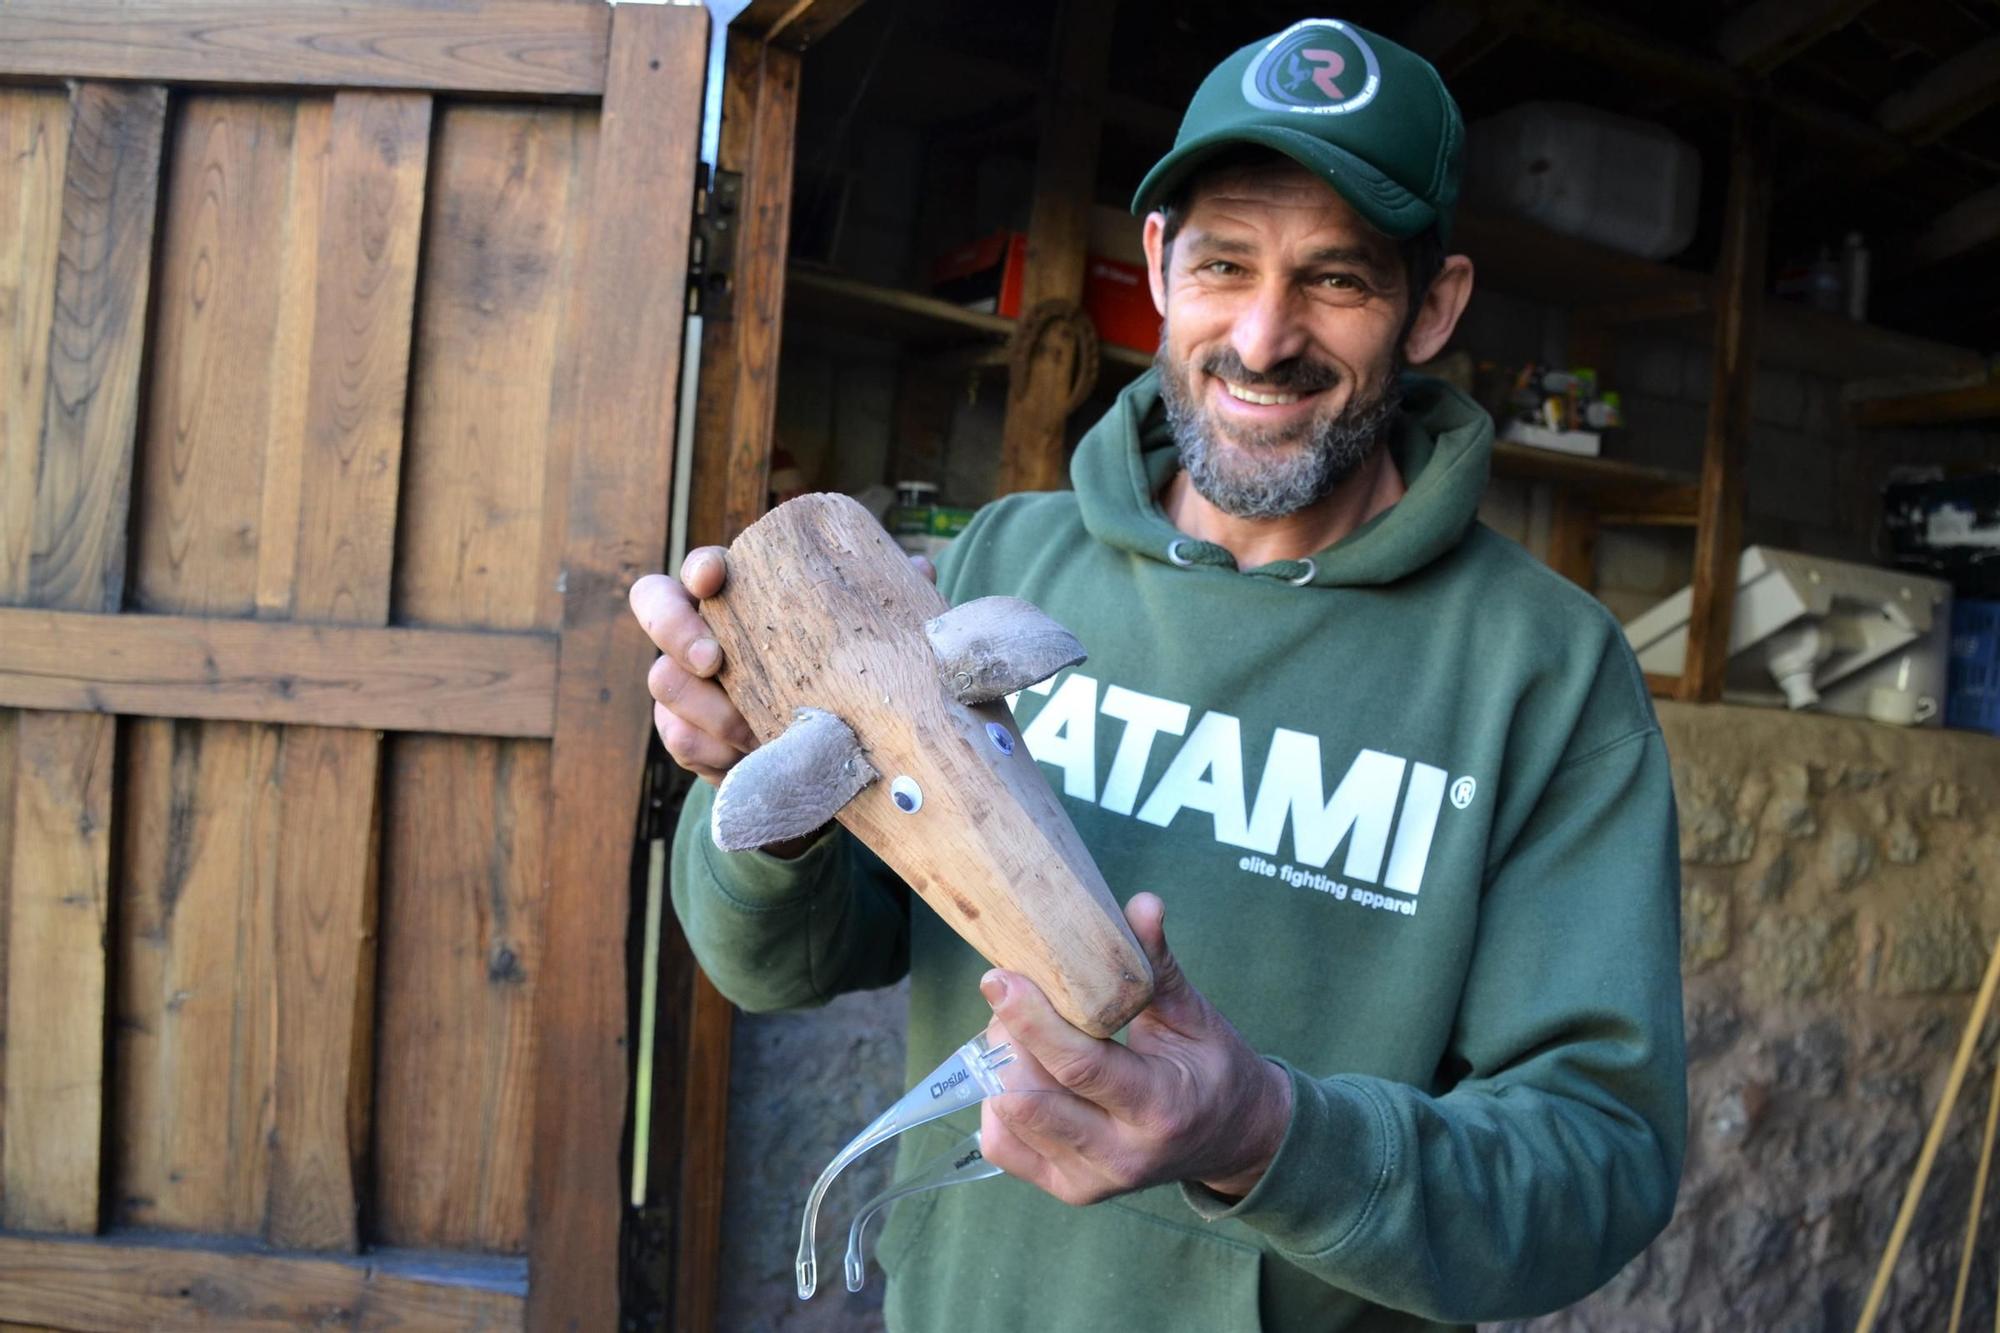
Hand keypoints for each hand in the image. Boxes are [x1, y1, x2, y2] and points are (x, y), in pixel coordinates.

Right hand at [628, 546, 939, 785]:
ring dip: (707, 707)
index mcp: (740, 597)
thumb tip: (920, 569)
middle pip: (654, 605)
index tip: (714, 577)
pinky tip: (747, 758)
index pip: (702, 568)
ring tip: (752, 729)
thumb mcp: (861, 642)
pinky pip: (680, 740)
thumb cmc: (838, 681)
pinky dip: (712, 752)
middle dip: (677, 630)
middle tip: (715, 660)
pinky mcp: (686, 735)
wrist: (823, 765)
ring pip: (664, 681)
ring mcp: (685, 684)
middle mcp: (701, 632)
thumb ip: (878, 605)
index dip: (701, 568)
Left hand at [977, 893, 1292, 1205]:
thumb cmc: (1212, 1066)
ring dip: (1000, 1066)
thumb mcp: (1194, 1013)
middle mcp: (1122, 1154)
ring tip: (1021, 1030)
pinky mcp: (1070, 1189)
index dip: (1031, 1019)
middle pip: (1032, 1096)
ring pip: (1010, 1120)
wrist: (1233, 1137)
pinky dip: (999, 1104)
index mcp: (1160, 1106)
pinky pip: (1006, 1147)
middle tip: (1012, 995)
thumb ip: (1157, 962)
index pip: (1079, 1066)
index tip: (999, 978)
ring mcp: (1092, 1181)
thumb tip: (1142, 902)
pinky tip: (1020, 1071)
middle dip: (1007, 1038)